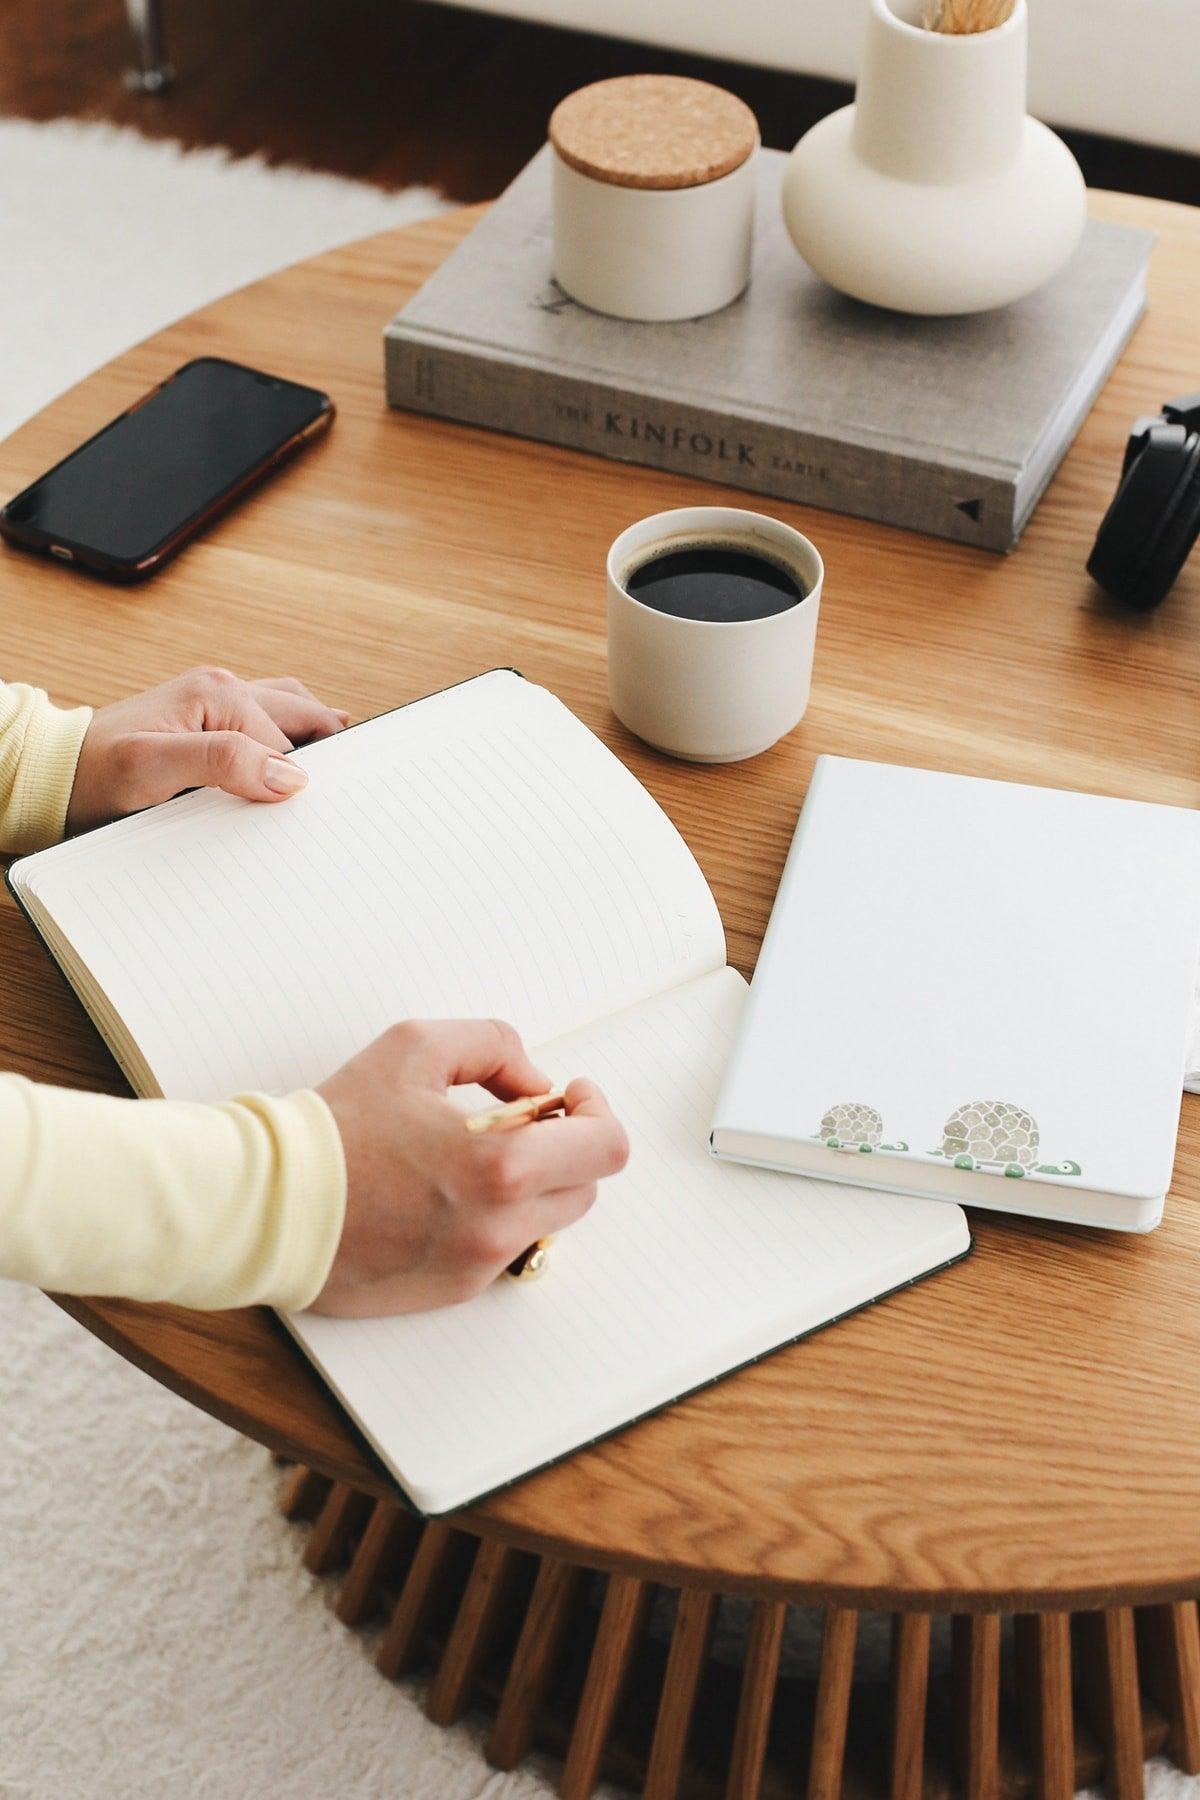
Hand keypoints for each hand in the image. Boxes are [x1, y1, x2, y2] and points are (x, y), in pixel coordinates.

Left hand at [66, 666, 348, 831]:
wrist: (56, 775)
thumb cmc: (95, 775)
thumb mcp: (154, 769)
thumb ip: (223, 762)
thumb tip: (289, 774)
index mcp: (218, 693)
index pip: (290, 740)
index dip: (306, 777)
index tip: (320, 809)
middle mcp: (223, 688)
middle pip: (303, 714)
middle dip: (329, 748)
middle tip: (348, 790)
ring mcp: (217, 701)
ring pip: (292, 712)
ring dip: (312, 739)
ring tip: (329, 777)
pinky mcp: (210, 720)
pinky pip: (269, 722)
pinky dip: (289, 742)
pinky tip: (288, 770)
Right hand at [313, 1019, 629, 1316]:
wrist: (269, 1204)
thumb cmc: (337, 1126)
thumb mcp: (416, 1046)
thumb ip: (495, 1047)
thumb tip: (534, 1083)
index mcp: (502, 1168)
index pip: (607, 1149)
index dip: (598, 1113)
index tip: (569, 1096)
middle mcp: (499, 1228)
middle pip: (584, 1187)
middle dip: (565, 1147)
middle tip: (522, 1119)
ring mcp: (477, 1266)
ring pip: (545, 1220)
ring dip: (531, 1184)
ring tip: (473, 1154)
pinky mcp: (451, 1290)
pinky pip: (500, 1248)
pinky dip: (490, 1216)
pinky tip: (442, 1190)